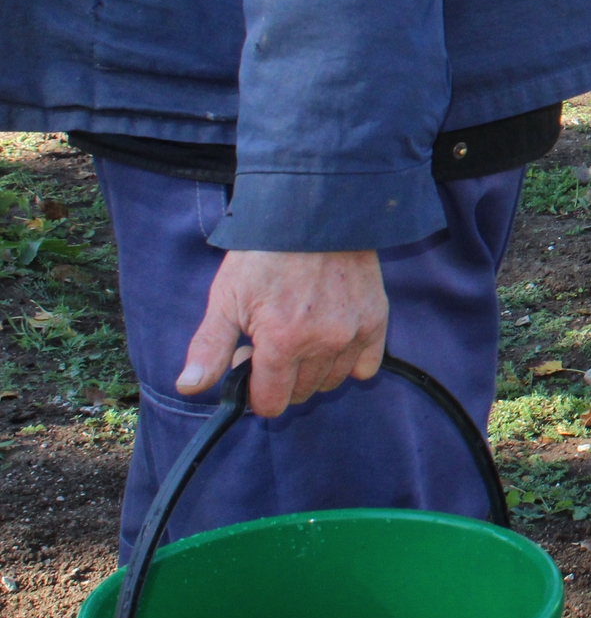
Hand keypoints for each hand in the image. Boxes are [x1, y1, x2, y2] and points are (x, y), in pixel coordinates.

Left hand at [178, 250, 388, 418]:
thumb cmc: (263, 254)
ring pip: (330, 382)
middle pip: (301, 394)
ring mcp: (354, 332)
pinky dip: (348, 362)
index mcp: (282, 342)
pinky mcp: (376, 319)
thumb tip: (188, 388)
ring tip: (300, 336)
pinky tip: (331, 340)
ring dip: (312, 371)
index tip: (250, 364)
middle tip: (272, 342)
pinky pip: (365, 367)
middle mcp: (323, 343)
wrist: (312, 214)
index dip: (254, 391)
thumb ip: (209, 348)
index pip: (271, 403)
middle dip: (281, 378)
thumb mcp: (225, 298)